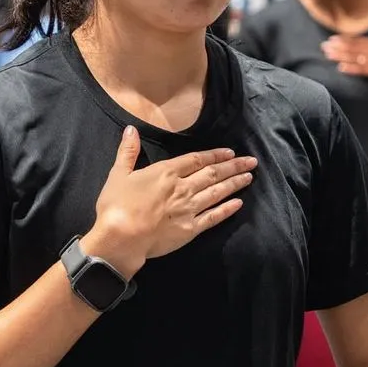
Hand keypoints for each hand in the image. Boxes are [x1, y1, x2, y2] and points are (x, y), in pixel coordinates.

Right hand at [82, 126, 256, 276]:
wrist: (121, 237)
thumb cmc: (116, 205)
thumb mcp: (118, 174)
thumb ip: (127, 151)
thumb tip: (131, 129)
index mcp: (166, 173)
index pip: (196, 160)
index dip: (214, 155)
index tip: (230, 152)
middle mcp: (182, 188)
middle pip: (213, 174)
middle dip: (234, 167)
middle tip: (252, 161)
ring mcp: (189, 209)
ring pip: (217, 193)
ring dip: (235, 184)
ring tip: (249, 177)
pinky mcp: (190, 229)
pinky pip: (213, 217)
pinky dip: (227, 209)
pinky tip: (238, 203)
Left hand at [321, 34, 367, 77]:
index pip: (358, 40)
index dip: (344, 39)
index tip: (332, 39)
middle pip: (353, 48)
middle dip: (337, 47)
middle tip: (324, 46)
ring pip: (355, 58)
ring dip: (340, 56)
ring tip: (328, 54)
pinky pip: (363, 70)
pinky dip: (351, 68)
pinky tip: (340, 67)